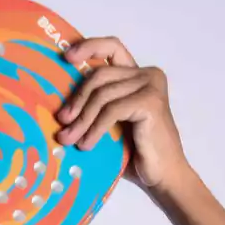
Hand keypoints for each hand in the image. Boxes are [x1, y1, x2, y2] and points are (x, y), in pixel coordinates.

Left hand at [57, 37, 190, 196]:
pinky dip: (95, 128)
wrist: (164, 177)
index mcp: (138, 75)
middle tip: (62, 122)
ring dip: (82, 119)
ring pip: (103, 94)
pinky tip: (87, 145)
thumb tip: (60, 107)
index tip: (66, 57)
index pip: (112, 47)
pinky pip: (111, 110)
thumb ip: (96, 106)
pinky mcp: (150, 102)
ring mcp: (151, 86)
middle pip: (100, 74)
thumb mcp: (111, 124)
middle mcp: (148, 74)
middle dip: (77, 99)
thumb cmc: (136, 154)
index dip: (89, 47)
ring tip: (70, 140)